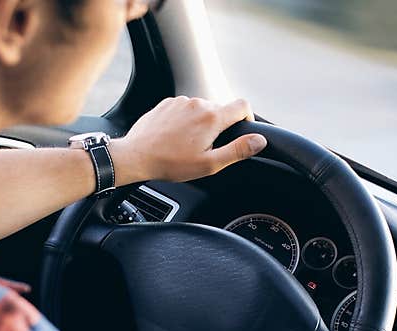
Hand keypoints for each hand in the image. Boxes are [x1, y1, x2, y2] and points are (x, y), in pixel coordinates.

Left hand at [109, 96, 267, 183]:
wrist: (136, 156)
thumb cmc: (171, 163)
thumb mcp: (209, 163)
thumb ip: (237, 150)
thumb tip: (259, 141)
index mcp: (212, 117)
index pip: (243, 106)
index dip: (247, 118)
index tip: (241, 131)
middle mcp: (198, 103)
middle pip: (221, 109)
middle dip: (220, 127)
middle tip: (207, 148)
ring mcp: (181, 101)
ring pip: (202, 109)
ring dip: (201, 124)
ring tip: (188, 145)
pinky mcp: (167, 103)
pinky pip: (185, 109)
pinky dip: (186, 120)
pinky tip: (176, 137)